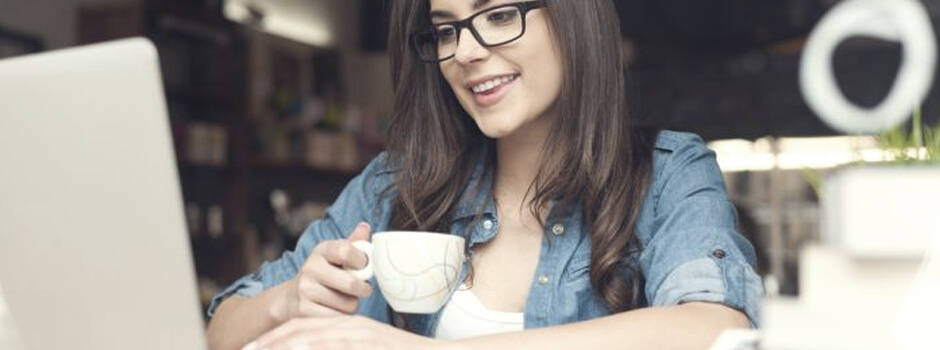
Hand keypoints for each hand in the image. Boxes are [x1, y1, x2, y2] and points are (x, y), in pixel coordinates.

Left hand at [242, 315, 439, 349]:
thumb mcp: (369, 348)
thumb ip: (347, 344)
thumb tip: (321, 345)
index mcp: (348, 327)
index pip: (303, 328)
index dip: (275, 338)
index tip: (253, 348)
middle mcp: (350, 327)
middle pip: (299, 331)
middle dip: (269, 343)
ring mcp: (359, 336)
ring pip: (310, 338)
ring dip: (281, 345)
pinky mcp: (367, 344)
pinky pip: (332, 344)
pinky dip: (311, 348)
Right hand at [273, 222, 373, 320]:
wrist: (292, 297)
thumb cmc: (323, 274)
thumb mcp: (335, 255)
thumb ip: (353, 243)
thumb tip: (365, 227)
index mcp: (322, 250)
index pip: (347, 251)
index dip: (362, 261)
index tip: (364, 267)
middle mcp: (310, 268)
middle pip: (351, 283)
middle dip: (363, 289)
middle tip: (362, 289)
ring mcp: (305, 290)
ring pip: (348, 304)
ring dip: (352, 305)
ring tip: (343, 299)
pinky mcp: (304, 311)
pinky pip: (338, 317)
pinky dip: (342, 317)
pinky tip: (334, 310)